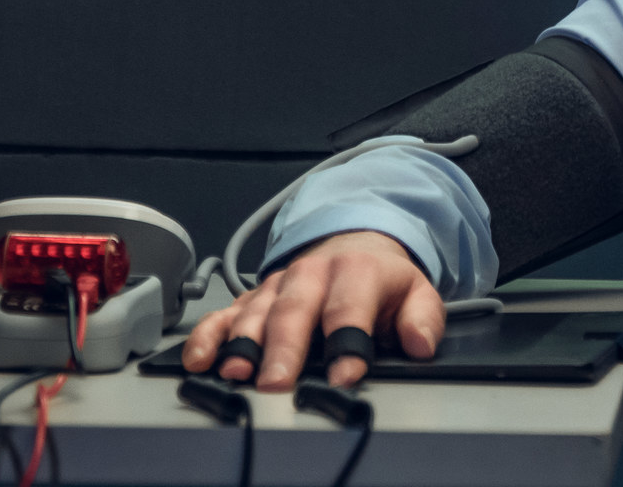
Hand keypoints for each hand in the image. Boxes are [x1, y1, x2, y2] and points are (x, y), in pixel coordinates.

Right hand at [180, 231, 443, 391]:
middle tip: (278, 382)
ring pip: (256, 313)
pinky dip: (208, 335)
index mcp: (356, 271)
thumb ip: (423, 318)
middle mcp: (311, 274)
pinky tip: (199, 358)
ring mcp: (278, 285)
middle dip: (285, 348)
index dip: (347, 341)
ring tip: (236, 372)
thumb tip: (421, 342)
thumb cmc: (380, 279)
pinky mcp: (252, 298)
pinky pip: (224, 314)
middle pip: (295, 311)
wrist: (353, 240)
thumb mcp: (416, 291)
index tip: (345, 374)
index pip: (350, 308)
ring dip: (243, 343)